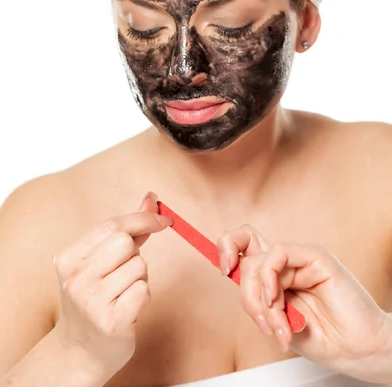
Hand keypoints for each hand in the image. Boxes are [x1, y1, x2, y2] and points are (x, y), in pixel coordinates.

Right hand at [53, 192, 171, 382]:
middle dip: (135, 253)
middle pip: (126, 243)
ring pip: (139, 266)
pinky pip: (144, 290)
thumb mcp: (100, 261)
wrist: (80, 351)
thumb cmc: (95, 298)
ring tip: (123, 292)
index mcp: (69, 258)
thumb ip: (128, 229)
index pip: (112, 225)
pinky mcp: (111, 322)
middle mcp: (76, 278)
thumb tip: (152, 198)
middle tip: (124, 272)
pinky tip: (128, 307)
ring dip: (140, 277)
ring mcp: (92, 301)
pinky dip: (143, 295)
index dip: (143, 218)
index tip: (164, 219)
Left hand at [217, 225, 390, 380]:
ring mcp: (299, 257)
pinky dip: (270, 277)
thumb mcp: (276, 321)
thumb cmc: (320, 337)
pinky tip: (277, 299)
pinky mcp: (315, 255)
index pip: (243, 245)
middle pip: (245, 253)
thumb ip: (257, 298)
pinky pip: (279, 252)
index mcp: (273, 274)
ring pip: (258, 261)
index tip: (223, 269)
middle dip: (246, 293)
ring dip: (262, 299)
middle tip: (261, 318)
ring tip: (279, 325)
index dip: (226, 247)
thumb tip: (232, 274)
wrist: (354, 349)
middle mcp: (284, 263)